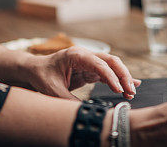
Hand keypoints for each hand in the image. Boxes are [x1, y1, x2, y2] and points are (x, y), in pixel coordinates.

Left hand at [25, 46, 141, 99]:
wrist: (35, 70)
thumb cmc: (42, 75)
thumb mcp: (52, 90)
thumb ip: (68, 100)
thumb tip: (83, 112)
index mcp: (76, 55)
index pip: (98, 64)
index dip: (110, 76)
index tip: (118, 89)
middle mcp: (86, 55)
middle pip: (111, 61)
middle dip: (123, 75)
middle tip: (130, 91)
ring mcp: (89, 62)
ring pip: (112, 67)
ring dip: (123, 78)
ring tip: (131, 92)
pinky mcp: (90, 70)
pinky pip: (108, 74)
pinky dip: (118, 80)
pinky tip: (131, 85)